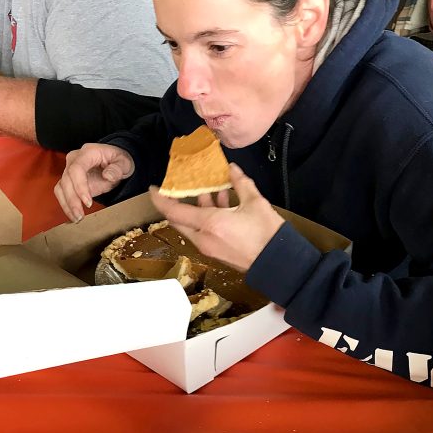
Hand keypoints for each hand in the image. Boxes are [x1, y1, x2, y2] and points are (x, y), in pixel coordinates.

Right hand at [55, 143, 135, 221]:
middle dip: (72, 200)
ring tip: (77, 218)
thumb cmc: (118, 160)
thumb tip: (107, 176)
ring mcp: (70, 170)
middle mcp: (75, 160)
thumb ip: (117, 168)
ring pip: (61, 187)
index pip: (76, 169)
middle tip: (80, 216)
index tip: (87, 202)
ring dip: (67, 205)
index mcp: (88, 153)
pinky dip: (66, 205)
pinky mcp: (70, 181)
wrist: (114, 162)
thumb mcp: (124, 162)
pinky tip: (74, 216)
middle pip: (66, 180)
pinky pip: (62, 193)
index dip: (79, 186)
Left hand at [149, 162, 284, 272]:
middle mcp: (204, 238)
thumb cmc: (267, 235)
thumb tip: (232, 168)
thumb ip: (241, 183)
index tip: (154, 188)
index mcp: (210, 224)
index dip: (161, 199)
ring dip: (197, 208)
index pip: (174, 211)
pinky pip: (204, 232)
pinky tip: (222, 204)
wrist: (278, 264)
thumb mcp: (255, 202)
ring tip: (211, 190)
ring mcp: (209, 247)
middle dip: (178, 202)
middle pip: (179, 219)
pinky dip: (207, 217)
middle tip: (181, 187)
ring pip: (193, 225)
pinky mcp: (217, 252)